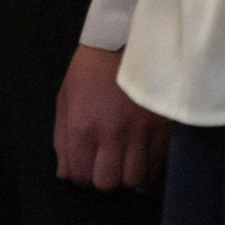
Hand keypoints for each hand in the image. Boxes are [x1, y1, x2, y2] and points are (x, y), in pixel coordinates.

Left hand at [53, 45, 169, 190]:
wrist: (123, 41)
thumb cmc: (88, 71)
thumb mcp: (64, 102)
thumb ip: (62, 141)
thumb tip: (65, 174)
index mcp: (82, 128)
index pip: (80, 175)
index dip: (81, 178)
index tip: (85, 169)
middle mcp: (111, 134)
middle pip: (108, 183)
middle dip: (103, 181)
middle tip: (104, 168)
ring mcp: (139, 131)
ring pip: (134, 178)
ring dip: (127, 178)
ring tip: (124, 168)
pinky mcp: (161, 127)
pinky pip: (157, 164)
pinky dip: (148, 171)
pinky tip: (141, 165)